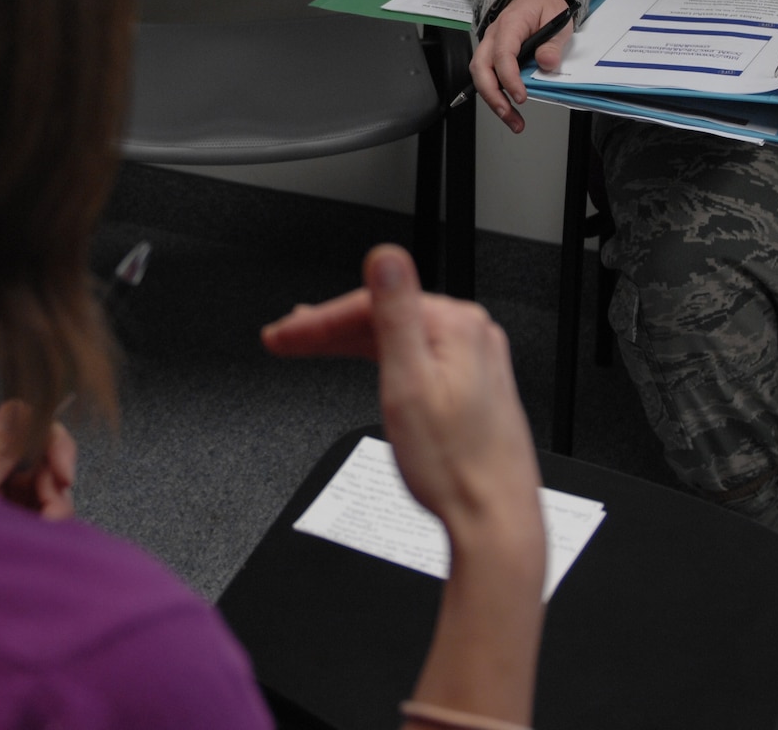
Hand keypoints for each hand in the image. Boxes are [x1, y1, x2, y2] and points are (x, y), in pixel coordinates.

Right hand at [261, 246, 542, 538]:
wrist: (494, 520)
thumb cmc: (455, 468)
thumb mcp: (408, 384)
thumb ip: (394, 314)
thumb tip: (386, 258)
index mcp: (456, 325)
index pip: (371, 305)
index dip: (320, 319)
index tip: (284, 334)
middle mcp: (472, 335)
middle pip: (384, 318)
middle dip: (328, 328)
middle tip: (283, 340)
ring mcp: (476, 360)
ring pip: (398, 337)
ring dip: (350, 340)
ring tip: (310, 345)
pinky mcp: (474, 385)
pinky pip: (416, 356)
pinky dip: (380, 357)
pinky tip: (362, 361)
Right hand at [468, 0, 574, 134]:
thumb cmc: (545, 4)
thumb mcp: (558, 19)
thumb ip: (552, 43)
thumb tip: (547, 63)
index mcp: (510, 23)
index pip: (502, 55)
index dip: (509, 78)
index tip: (521, 96)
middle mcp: (493, 35)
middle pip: (480, 68)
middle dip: (492, 95)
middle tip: (509, 114)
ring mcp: (490, 45)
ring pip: (480, 75)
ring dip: (492, 100)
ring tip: (512, 120)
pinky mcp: (492, 55)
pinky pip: (487, 75)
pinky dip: (495, 94)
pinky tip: (508, 108)